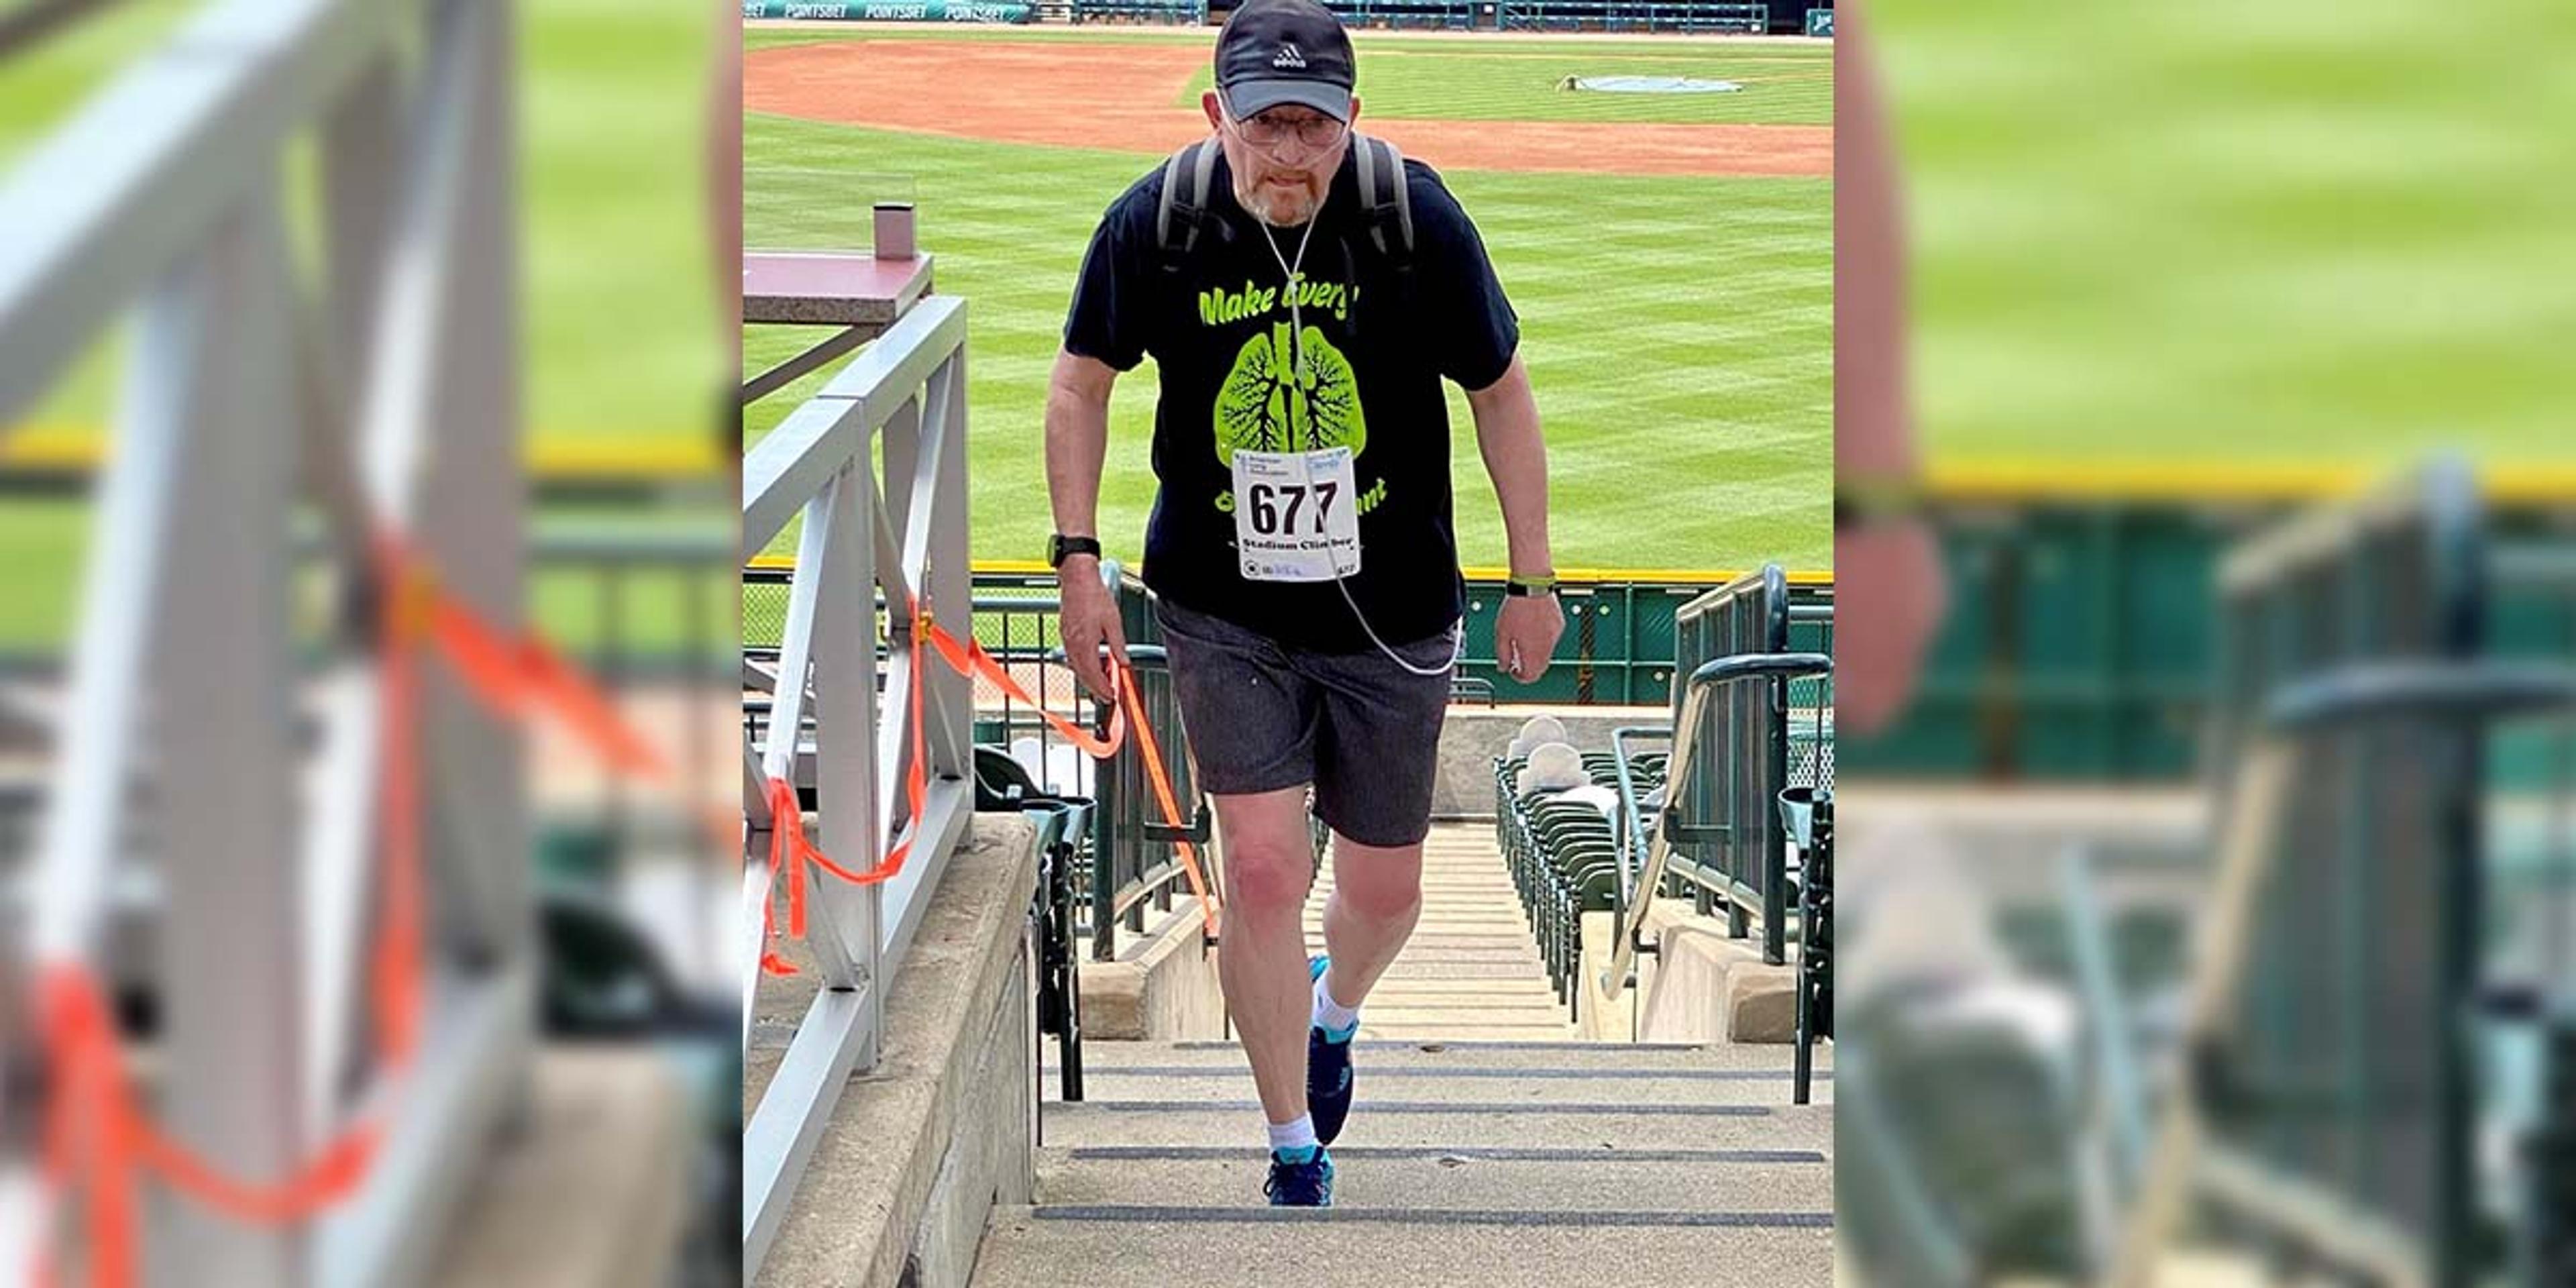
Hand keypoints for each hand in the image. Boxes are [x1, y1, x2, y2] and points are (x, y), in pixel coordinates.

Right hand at [1056, 557, 1128, 701]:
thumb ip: (1118, 645)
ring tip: (1102, 680)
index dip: (1102, 688)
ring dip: (1089, 676)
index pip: (1093, 675)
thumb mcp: (1113, 622)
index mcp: (1085, 644)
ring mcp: (1067, 638)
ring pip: (1076, 666)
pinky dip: (1082, 664)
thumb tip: (1124, 662)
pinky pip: (1072, 655)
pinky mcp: (1065, 632)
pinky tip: (1092, 662)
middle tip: (1106, 695)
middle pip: (1083, 674)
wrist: (1077, 578)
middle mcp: (1073, 644)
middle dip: (1095, 687)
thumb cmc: (1093, 595)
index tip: (1110, 696)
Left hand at [1495, 593, 1563, 683]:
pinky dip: (1542, 641)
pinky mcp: (1559, 626)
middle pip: (1540, 669)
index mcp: (1532, 652)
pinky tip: (1532, 628)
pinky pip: (1551, 640)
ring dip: (1535, 654)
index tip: (1512, 671)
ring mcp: (1555, 636)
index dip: (1519, 677)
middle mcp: (1547, 647)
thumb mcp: (1501, 634)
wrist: (1532, 586)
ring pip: (1546, 655)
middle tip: (1516, 660)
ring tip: (1522, 640)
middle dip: (1528, 668)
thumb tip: (1502, 668)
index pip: (1530, 677)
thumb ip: (1502, 655)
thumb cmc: (1515, 608)